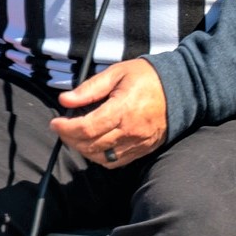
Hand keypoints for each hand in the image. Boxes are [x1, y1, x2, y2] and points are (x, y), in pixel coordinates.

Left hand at [51, 57, 167, 167]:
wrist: (180, 89)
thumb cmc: (147, 77)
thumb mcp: (117, 73)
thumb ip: (90, 88)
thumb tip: (65, 100)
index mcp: (123, 109)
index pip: (86, 128)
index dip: (66, 128)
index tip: (55, 122)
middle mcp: (130, 130)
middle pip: (90, 145)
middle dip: (70, 138)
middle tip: (62, 128)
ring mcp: (137, 143)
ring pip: (101, 158)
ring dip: (83, 149)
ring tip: (76, 136)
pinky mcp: (142, 150)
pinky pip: (115, 162)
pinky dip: (100, 157)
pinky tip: (94, 145)